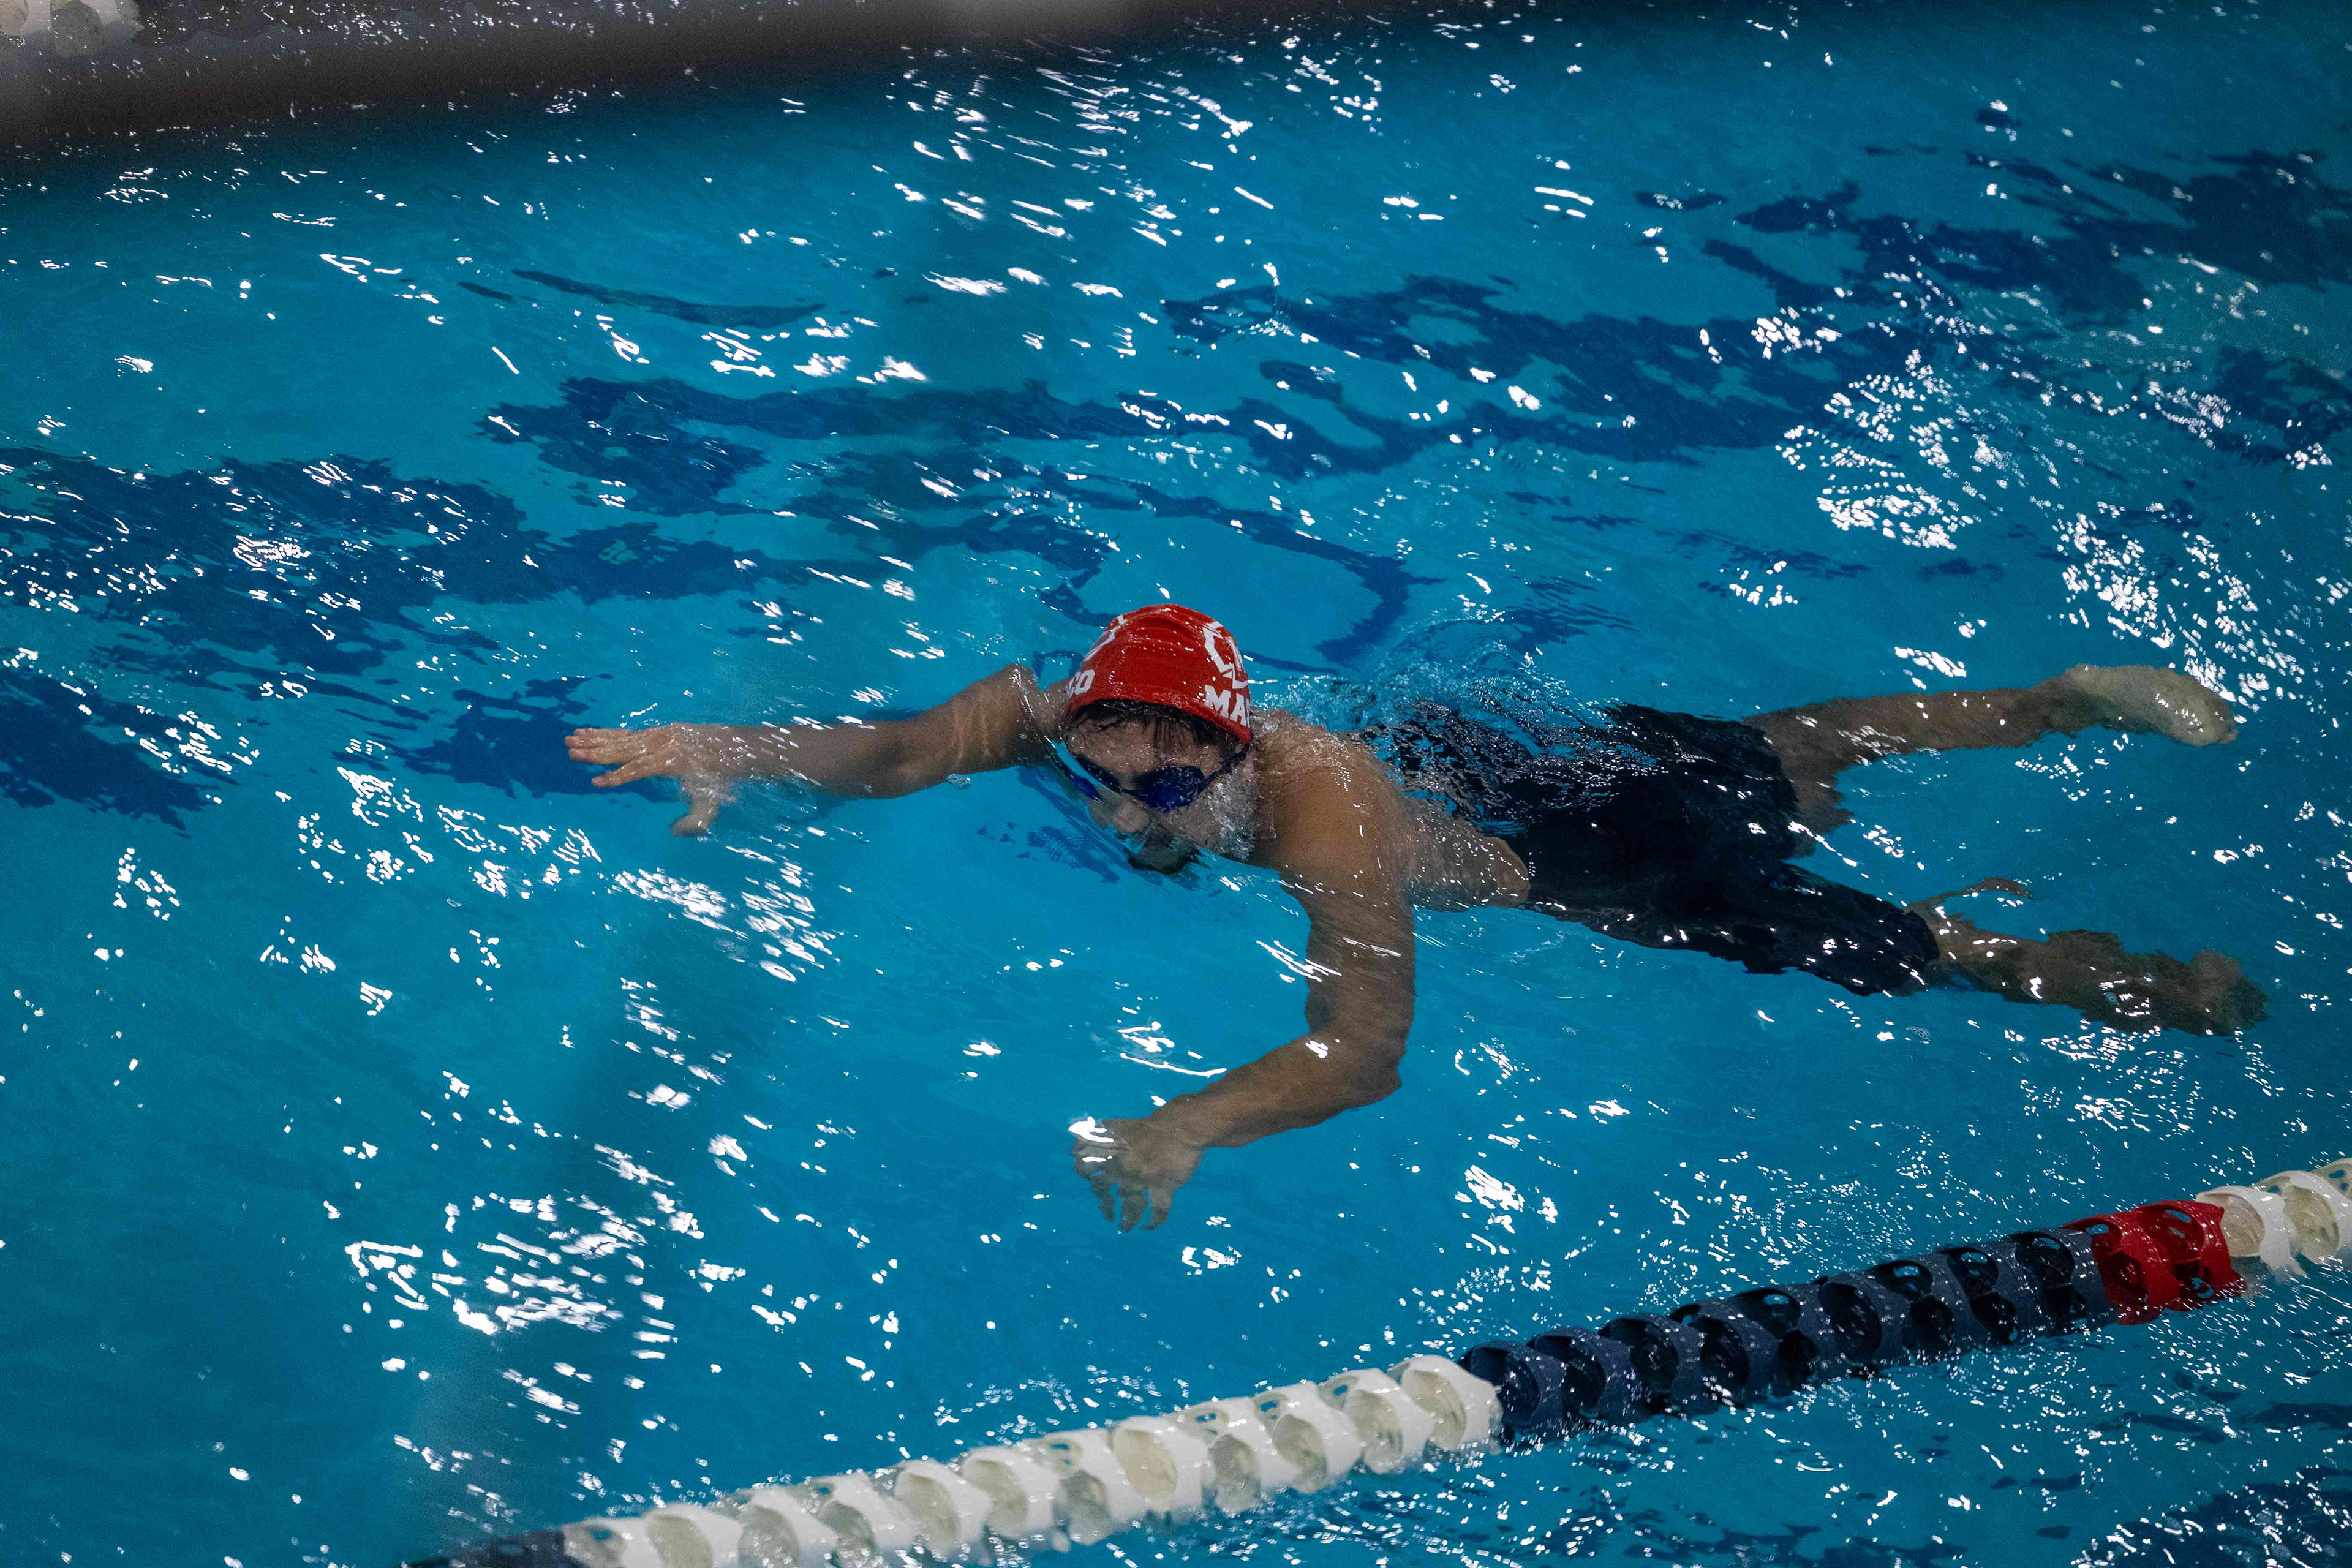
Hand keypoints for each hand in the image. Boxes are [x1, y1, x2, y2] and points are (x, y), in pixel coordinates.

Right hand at [567, 724, 738, 835]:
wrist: (733, 748)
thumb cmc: (719, 779)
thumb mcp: (712, 802)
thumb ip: (696, 820)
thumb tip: (675, 831)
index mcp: (672, 761)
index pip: (638, 770)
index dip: (617, 776)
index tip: (595, 782)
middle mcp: (661, 745)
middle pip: (624, 749)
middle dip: (596, 752)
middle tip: (570, 752)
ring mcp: (657, 735)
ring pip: (621, 738)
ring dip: (594, 740)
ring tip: (570, 740)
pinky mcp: (655, 732)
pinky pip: (626, 733)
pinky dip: (606, 733)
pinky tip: (587, 732)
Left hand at [1071, 1115, 1202, 1230]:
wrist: (1179, 1127)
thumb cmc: (1147, 1127)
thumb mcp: (1116, 1125)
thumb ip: (1095, 1135)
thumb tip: (1076, 1149)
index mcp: (1109, 1154)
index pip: (1083, 1167)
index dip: (1084, 1175)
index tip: (1089, 1179)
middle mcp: (1121, 1169)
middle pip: (1103, 1191)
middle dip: (1104, 1205)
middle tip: (1107, 1211)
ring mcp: (1142, 1180)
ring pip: (1130, 1208)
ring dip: (1126, 1221)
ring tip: (1124, 1228)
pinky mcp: (1163, 1187)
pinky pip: (1158, 1211)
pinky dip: (1154, 1221)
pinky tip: (1148, 1225)